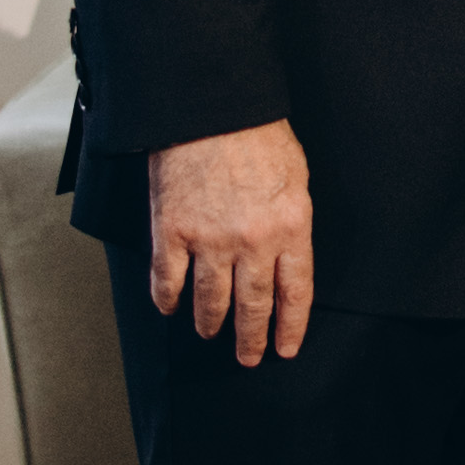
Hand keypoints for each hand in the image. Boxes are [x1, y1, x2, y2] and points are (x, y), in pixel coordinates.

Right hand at [147, 120, 315, 363]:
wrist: (211, 107)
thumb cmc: (257, 132)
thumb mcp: (297, 175)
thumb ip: (292, 218)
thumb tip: (288, 251)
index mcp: (291, 227)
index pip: (295, 293)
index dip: (290, 327)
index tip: (285, 348)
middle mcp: (252, 242)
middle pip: (253, 306)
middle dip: (250, 338)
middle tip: (247, 357)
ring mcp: (209, 239)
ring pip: (210, 300)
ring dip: (210, 323)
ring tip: (210, 333)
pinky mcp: (172, 231)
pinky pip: (167, 280)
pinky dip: (167, 300)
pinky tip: (170, 309)